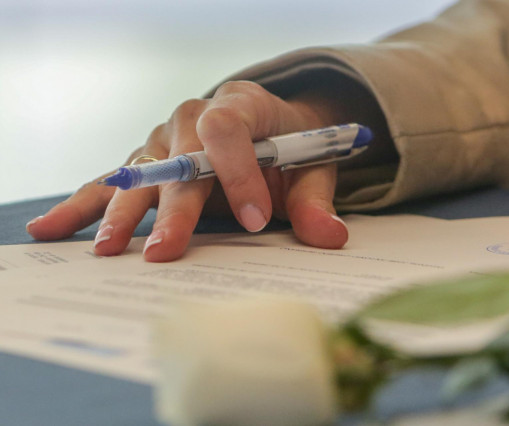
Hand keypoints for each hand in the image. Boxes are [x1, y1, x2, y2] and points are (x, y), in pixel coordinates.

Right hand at [26, 81, 349, 260]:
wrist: (272, 130)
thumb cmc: (292, 149)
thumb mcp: (314, 169)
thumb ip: (318, 201)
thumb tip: (332, 237)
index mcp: (242, 105)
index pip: (229, 129)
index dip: (238, 172)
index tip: (256, 219)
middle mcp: (194, 117)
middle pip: (178, 157)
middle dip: (174, 207)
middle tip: (166, 251)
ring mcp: (164, 140)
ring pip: (139, 173)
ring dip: (122, 212)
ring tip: (106, 249)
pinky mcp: (147, 163)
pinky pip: (112, 182)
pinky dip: (83, 205)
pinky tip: (50, 229)